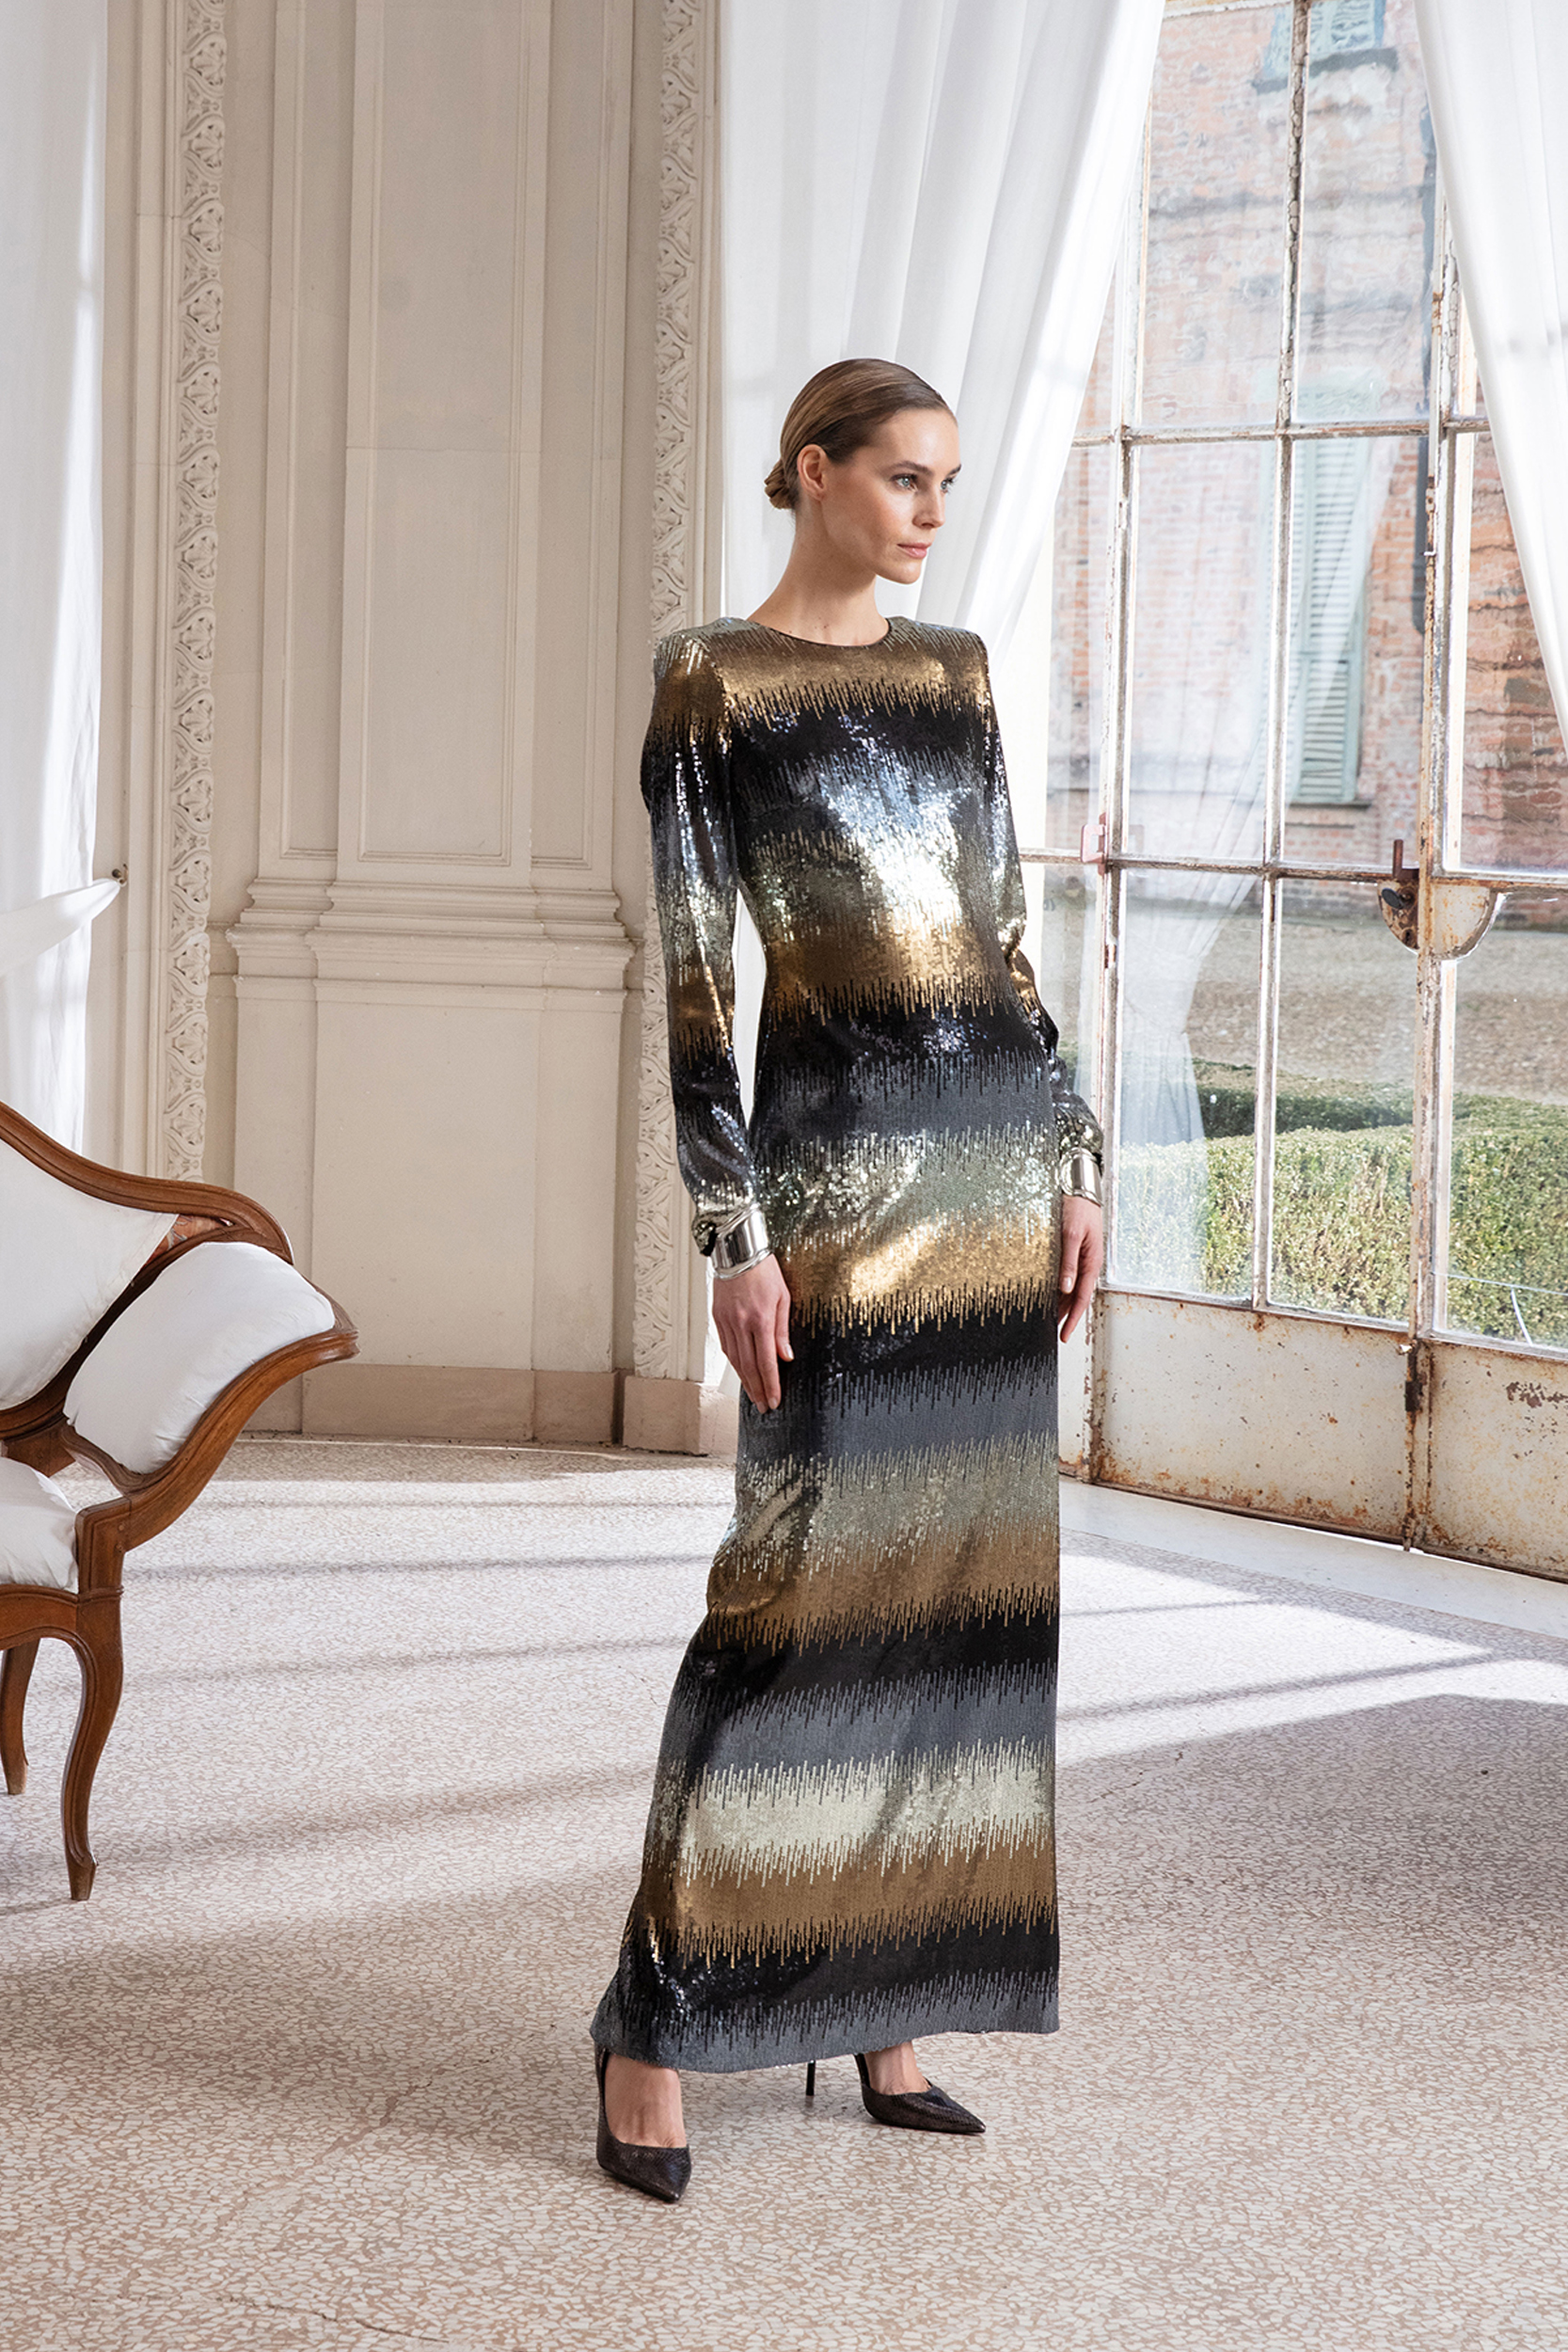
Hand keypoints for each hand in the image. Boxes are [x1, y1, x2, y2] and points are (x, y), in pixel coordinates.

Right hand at [711, 1253, 792, 1409]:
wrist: (737, 1250)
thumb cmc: (764, 1270)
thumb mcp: (783, 1297)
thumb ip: (782, 1330)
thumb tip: (785, 1357)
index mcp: (760, 1320)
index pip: (766, 1362)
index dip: (771, 1384)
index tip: (775, 1400)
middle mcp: (741, 1324)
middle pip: (749, 1367)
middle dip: (758, 1390)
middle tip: (763, 1407)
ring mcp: (726, 1322)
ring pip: (735, 1360)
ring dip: (745, 1381)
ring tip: (753, 1395)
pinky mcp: (717, 1318)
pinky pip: (725, 1346)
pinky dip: (733, 1363)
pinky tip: (740, 1372)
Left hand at [1057, 1197, 1103, 1341]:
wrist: (1079, 1189)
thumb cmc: (1078, 1208)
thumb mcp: (1071, 1235)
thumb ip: (1068, 1262)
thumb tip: (1065, 1288)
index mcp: (1091, 1263)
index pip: (1082, 1298)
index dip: (1073, 1319)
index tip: (1064, 1335)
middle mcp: (1088, 1263)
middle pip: (1076, 1297)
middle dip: (1066, 1315)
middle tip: (1054, 1332)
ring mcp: (1081, 1258)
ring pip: (1072, 1288)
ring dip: (1062, 1303)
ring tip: (1049, 1317)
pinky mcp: (1074, 1251)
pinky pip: (1068, 1276)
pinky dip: (1059, 1288)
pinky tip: (1050, 1293)